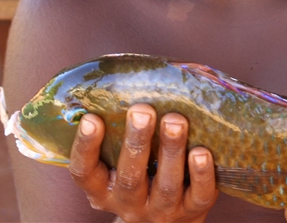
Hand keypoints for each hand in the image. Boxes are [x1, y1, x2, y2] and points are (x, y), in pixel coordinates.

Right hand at [68, 104, 217, 222]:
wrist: (168, 218)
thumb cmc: (142, 174)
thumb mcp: (118, 161)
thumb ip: (118, 131)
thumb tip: (124, 77)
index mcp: (102, 189)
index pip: (84, 173)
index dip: (85, 147)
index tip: (91, 118)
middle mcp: (128, 204)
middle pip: (129, 178)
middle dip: (136, 142)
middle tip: (142, 110)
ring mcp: (160, 211)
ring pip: (165, 185)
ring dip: (170, 151)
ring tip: (175, 120)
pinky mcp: (192, 212)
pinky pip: (198, 196)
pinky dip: (201, 174)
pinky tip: (202, 151)